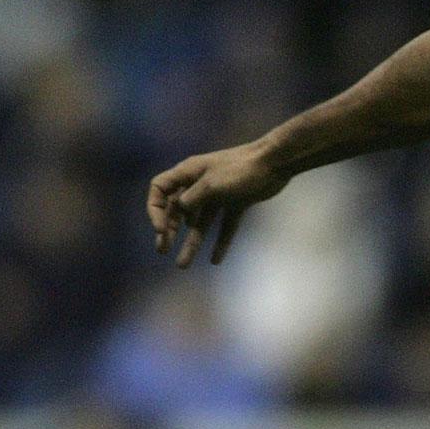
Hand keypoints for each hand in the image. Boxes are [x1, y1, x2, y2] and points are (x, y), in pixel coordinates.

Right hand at [146, 141, 288, 267]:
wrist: (275, 163)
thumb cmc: (241, 169)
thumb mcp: (212, 184)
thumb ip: (193, 198)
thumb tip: (180, 209)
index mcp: (188, 172)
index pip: (160, 189)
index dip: (155, 209)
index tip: (160, 229)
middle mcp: (199, 184)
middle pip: (177, 209)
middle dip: (169, 230)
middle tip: (162, 250)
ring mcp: (218, 194)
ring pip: (200, 223)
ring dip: (192, 242)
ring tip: (182, 265)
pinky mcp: (236, 203)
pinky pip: (224, 226)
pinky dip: (220, 243)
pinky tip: (215, 261)